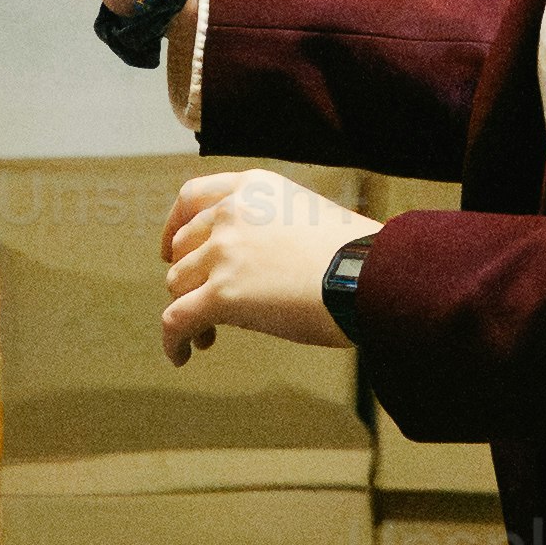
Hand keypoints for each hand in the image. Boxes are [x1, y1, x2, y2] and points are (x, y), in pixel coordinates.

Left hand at [162, 168, 362, 362]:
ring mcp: (225, 253)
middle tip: (203, 303)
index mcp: (253, 189)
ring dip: (188, 310)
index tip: (171, 249)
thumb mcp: (307, 214)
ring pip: (177, 285)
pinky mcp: (224, 294)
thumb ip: (270, 226)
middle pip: (184, 248)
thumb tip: (250, 263)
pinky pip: (177, 321)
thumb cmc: (357, 255)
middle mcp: (231, 213)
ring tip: (206, 336)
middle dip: (188, 278)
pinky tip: (182, 355)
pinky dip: (173, 341)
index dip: (174, 226)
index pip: (192, 197)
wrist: (373, 277)